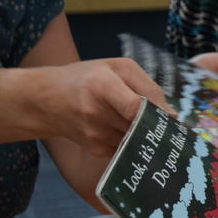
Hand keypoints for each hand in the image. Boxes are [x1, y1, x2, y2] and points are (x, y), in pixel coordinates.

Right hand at [34, 58, 167, 157]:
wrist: (47, 100)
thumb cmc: (87, 78)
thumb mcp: (117, 67)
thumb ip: (147, 86)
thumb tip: (171, 115)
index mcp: (101, 85)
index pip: (134, 107)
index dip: (156, 114)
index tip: (171, 118)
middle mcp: (95, 112)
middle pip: (141, 125)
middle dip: (156, 124)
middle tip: (165, 121)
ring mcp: (95, 135)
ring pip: (138, 139)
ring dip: (145, 132)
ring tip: (140, 120)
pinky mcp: (97, 150)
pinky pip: (129, 147)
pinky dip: (134, 140)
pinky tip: (125, 128)